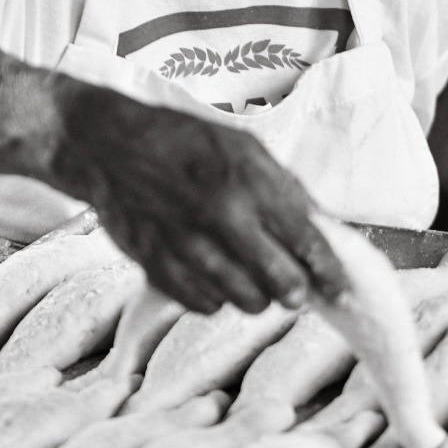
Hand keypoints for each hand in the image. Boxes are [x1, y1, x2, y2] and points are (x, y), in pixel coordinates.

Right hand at [48, 81, 347, 314]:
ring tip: (249, 274)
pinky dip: (216, 297)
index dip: (330, 273)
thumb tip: (323, 228)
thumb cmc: (181, 141)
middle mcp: (222, 216)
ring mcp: (188, 245)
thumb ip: (284, 188)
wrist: (107, 144)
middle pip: (283, 284)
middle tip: (295, 288)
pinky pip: (206, 306)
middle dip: (297, 292)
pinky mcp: (158, 267)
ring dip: (256, 295)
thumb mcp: (243, 146)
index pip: (307, 242)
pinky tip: (213, 273)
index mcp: (250, 180)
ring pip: (247, 302)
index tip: (340, 290)